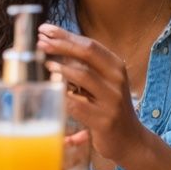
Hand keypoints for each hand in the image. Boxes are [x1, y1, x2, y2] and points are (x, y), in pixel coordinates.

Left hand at [36, 24, 145, 159]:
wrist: (130, 140)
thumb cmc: (109, 108)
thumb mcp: (104, 83)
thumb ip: (85, 67)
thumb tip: (54, 47)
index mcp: (116, 66)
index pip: (89, 44)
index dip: (66, 35)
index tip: (45, 30)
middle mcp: (117, 79)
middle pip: (87, 53)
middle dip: (61, 45)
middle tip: (41, 41)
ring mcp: (112, 100)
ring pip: (83, 76)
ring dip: (61, 68)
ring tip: (46, 64)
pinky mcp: (104, 120)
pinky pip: (78, 105)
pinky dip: (63, 97)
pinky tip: (52, 92)